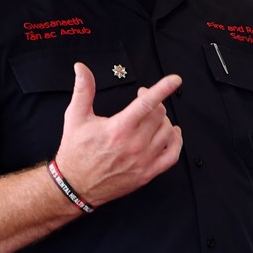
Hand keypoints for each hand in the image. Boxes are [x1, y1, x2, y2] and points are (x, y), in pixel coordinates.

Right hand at [53, 62, 182, 206]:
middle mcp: (134, 144)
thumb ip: (83, 90)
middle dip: (153, 102)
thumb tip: (81, 68)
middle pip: (158, 114)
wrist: (75, 184)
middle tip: (143, 100)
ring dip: (163, 119)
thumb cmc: (75, 151)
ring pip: (167, 131)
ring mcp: (143, 160)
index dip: (163, 88)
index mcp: (118, 128)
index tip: (175, 80)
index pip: (147, 103)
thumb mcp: (75, 117)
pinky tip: (172, 133)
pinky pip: (172, 155)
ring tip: (153, 116)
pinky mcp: (147, 173)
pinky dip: (176, 141)